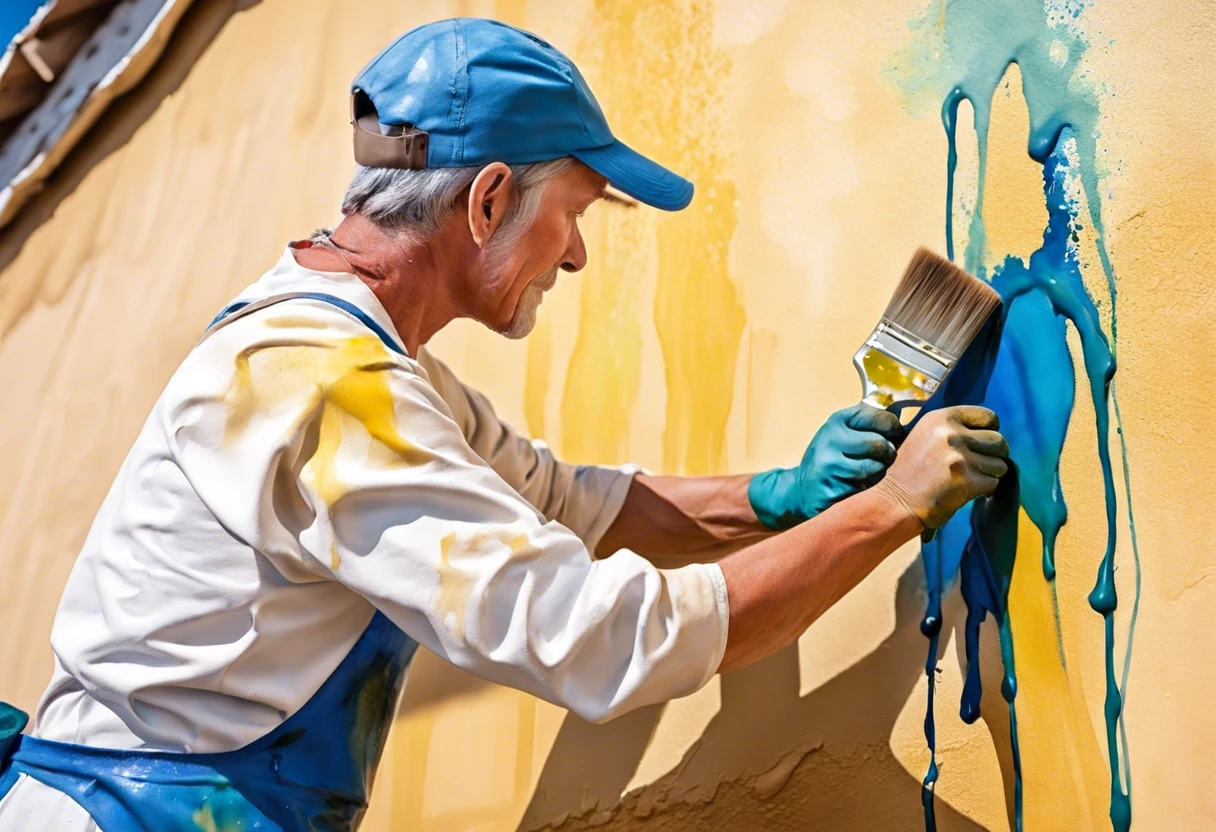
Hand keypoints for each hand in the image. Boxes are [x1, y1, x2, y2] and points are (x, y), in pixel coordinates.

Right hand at [749, 403, 904, 529]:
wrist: (801, 489)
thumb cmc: (832, 459)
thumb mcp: (845, 433)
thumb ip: (871, 426)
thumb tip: (911, 426)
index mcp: (838, 420)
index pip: (881, 418)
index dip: (894, 429)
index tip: (894, 436)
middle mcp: (830, 439)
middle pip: (880, 445)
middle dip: (888, 455)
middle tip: (884, 460)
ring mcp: (828, 466)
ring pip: (875, 470)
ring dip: (879, 475)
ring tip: (870, 475)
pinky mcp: (829, 490)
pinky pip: (864, 491)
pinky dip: (867, 492)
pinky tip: (858, 489)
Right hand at [874, 406, 1008, 528]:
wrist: (894, 501)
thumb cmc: (909, 471)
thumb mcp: (926, 437)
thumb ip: (953, 429)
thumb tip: (989, 432)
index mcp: (941, 417)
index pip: (988, 417)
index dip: (990, 432)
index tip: (980, 444)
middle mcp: (951, 433)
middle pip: (999, 441)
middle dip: (993, 456)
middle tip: (978, 466)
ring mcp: (959, 457)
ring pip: (1000, 464)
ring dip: (989, 475)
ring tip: (968, 479)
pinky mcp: (966, 481)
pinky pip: (993, 483)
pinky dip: (983, 490)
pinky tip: (965, 491)